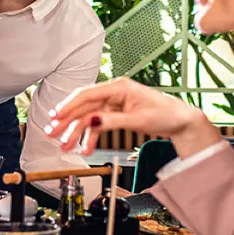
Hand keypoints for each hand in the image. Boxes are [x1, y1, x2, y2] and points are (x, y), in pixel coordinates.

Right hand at [46, 78, 220, 157]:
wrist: (180, 121)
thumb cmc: (166, 114)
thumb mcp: (139, 120)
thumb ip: (113, 121)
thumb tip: (92, 121)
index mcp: (119, 87)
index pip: (87, 95)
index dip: (69, 106)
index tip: (56, 117)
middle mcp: (115, 92)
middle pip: (84, 106)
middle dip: (67, 121)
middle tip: (53, 133)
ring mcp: (115, 103)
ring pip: (89, 116)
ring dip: (77, 131)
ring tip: (66, 145)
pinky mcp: (117, 113)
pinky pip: (98, 123)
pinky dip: (91, 136)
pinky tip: (85, 147)